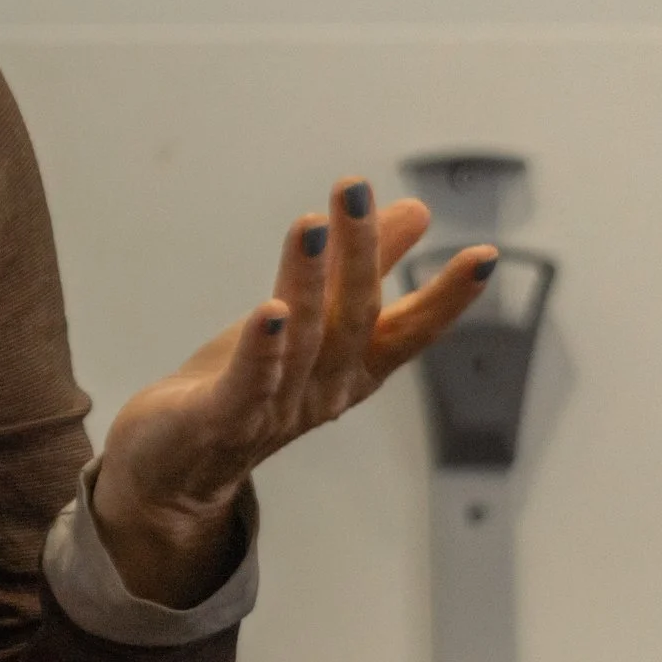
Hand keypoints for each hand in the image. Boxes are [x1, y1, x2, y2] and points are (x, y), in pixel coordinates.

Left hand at [90, 178, 497, 605]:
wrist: (175, 471)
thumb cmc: (250, 385)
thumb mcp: (313, 321)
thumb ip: (367, 269)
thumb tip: (418, 210)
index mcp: (352, 369)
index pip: (409, 330)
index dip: (446, 297)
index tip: (486, 256)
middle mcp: (324, 391)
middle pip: (353, 320)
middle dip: (360, 255)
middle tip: (356, 191)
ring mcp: (275, 409)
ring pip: (302, 338)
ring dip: (308, 278)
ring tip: (313, 224)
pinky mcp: (223, 419)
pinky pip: (249, 383)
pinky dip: (261, 347)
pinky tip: (269, 309)